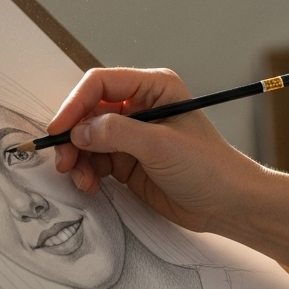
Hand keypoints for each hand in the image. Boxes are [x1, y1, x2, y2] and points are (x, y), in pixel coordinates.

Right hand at [46, 67, 260, 232]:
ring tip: (81, 179)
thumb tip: (80, 131)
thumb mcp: (162, 145)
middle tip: (64, 160)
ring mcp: (133, 134)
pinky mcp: (128, 160)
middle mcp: (140, 106)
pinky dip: (87, 171)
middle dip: (73, 136)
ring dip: (78, 158)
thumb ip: (118, 133)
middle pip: (89, 111)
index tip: (60, 130)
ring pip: (88, 138)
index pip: (101, 84)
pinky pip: (95, 160)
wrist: (228, 204)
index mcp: (153, 87)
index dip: (76, 104)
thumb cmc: (209, 167)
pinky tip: (91, 185)